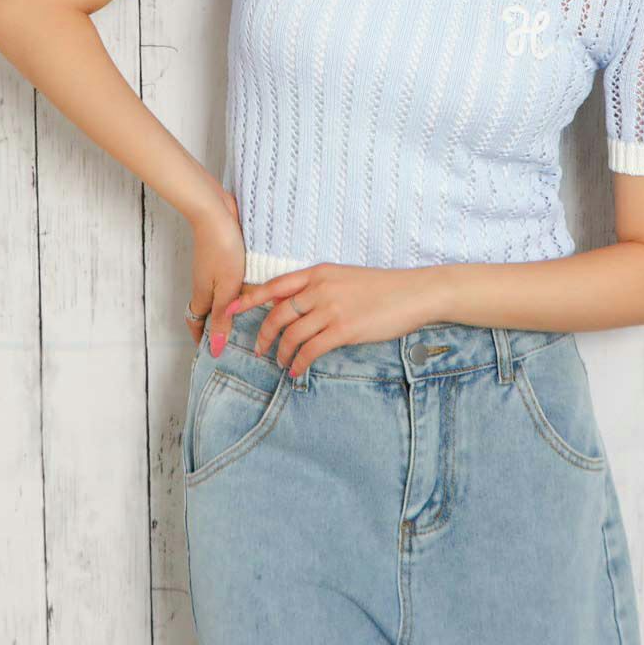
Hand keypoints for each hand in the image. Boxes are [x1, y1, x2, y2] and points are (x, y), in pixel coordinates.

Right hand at [184, 186, 251, 356]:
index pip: (197, 322)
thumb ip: (222, 317)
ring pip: (218, 292)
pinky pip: (226, 276)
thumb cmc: (221, 249)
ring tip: (249, 314)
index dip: (202, 337)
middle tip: (234, 336)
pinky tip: (253, 285)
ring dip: (228, 304)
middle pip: (207, 309)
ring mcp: (211, 267)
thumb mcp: (226, 288)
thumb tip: (216, 348)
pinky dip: (236, 286)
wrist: (214, 212)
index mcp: (204, 295)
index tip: (210, 350)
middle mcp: (204, 282)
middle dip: (216, 323)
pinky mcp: (221, 253)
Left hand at [223, 262, 439, 374]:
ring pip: (292, 334)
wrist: (413, 293)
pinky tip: (297, 371)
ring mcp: (331, 308)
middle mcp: (320, 288)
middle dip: (263, 334)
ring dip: (281, 352)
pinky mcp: (344, 329)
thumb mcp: (345, 278)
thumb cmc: (383, 287)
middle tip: (259, 349)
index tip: (229, 310)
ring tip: (281, 363)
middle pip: (278, 314)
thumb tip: (293, 305)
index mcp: (319, 272)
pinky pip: (311, 350)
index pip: (275, 285)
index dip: (249, 299)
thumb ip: (319, 288)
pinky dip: (299, 363)